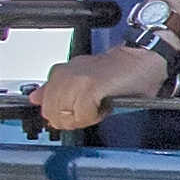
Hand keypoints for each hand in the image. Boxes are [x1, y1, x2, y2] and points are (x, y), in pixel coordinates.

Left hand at [29, 39, 167, 138]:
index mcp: (61, 72)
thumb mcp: (82, 79)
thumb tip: (35, 98)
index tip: (78, 110)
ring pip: (66, 115)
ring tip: (97, 108)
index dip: (62, 114)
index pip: (45, 104)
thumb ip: (55, 89)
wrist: (145, 60)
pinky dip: (94, 116)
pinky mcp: (91, 86)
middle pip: (53, 113)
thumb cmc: (120, 72)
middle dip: (70, 119)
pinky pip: (82, 114)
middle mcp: (66, 74)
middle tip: (89, 111)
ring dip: (83, 118)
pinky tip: (103, 108)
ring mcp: (78, 80)